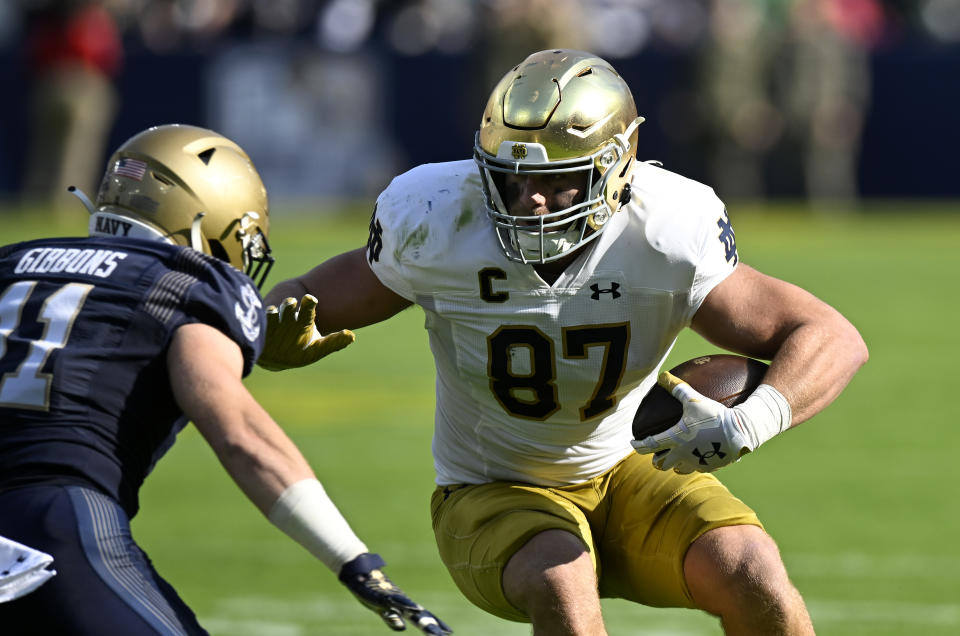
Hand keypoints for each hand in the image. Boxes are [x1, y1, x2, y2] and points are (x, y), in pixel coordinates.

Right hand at [257, 295, 354, 370]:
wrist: (277, 356)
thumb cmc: (299, 349)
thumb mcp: (316, 349)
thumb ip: (333, 343)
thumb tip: (351, 336)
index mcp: (303, 320)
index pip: (308, 309)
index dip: (309, 303)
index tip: (311, 298)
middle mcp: (287, 318)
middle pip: (288, 307)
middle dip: (289, 305)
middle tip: (291, 302)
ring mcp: (271, 323)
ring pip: (272, 313)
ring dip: (272, 312)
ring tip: (271, 311)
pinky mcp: (257, 332)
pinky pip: (256, 325)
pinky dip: (256, 323)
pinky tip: (255, 326)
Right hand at [339, 553, 451, 634]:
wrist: (360, 571)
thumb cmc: (371, 589)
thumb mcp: (381, 609)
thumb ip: (391, 619)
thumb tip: (402, 627)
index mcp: (403, 605)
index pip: (423, 616)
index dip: (435, 623)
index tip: (449, 632)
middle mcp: (402, 601)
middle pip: (421, 616)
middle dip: (433, 626)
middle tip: (447, 635)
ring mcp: (394, 598)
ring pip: (412, 611)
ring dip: (424, 620)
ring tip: (436, 629)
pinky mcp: (384, 595)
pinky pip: (398, 601)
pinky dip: (408, 605)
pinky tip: (416, 608)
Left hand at [631, 371, 751, 472]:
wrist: (740, 432)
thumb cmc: (714, 415)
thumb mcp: (694, 399)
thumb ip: (677, 387)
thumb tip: (662, 375)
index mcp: (675, 439)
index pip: (649, 446)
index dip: (638, 445)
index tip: (633, 444)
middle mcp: (682, 454)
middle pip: (661, 464)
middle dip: (656, 460)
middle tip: (657, 453)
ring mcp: (696, 463)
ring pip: (678, 469)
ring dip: (674, 464)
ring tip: (676, 456)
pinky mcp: (710, 467)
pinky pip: (697, 468)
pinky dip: (694, 463)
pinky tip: (698, 454)